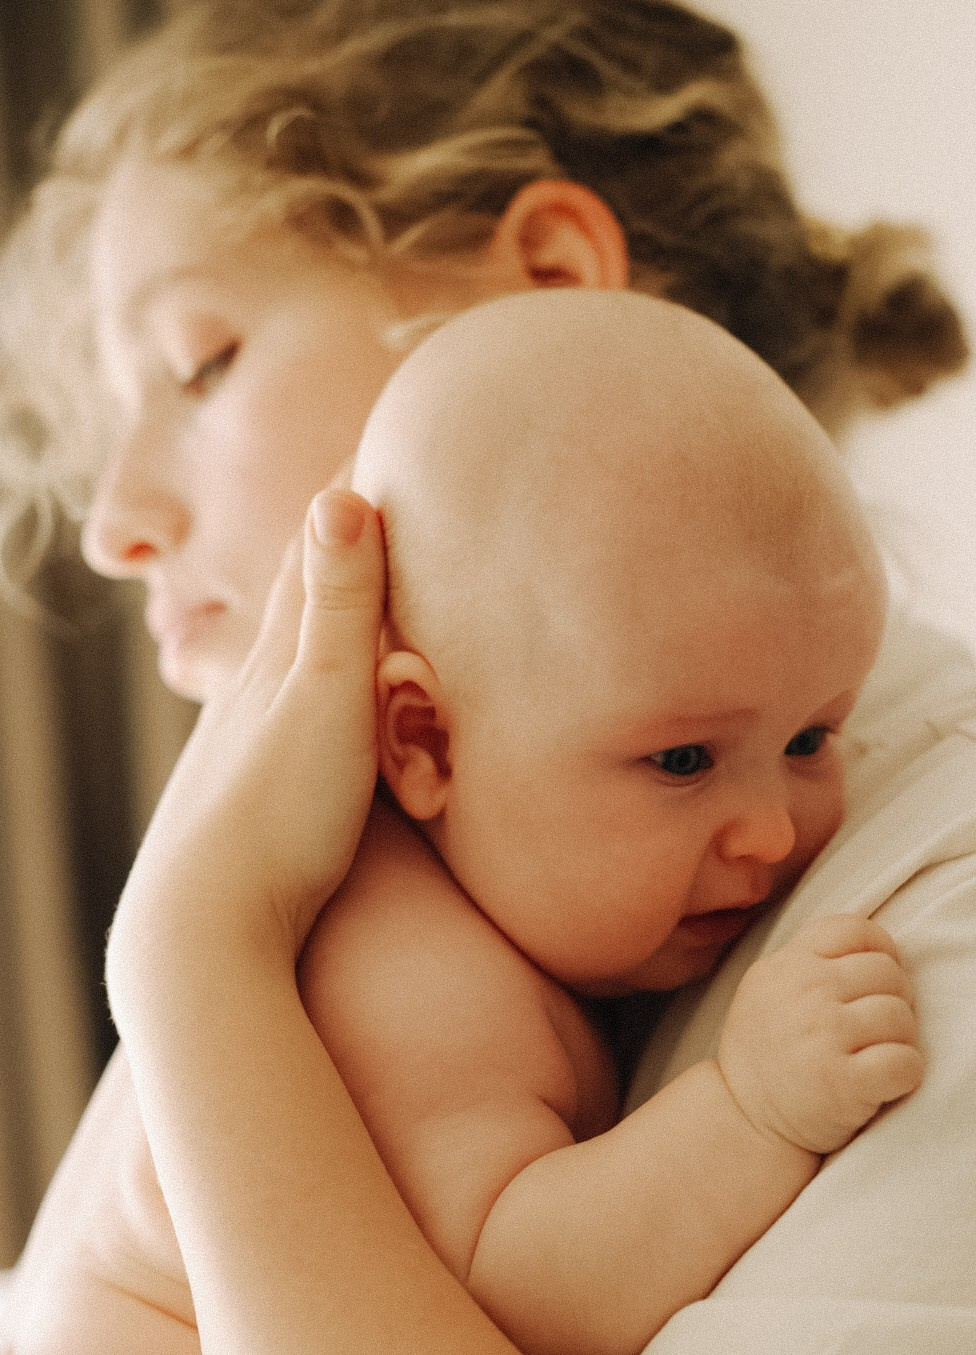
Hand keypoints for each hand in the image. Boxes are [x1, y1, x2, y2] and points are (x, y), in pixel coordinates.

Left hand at [108, 488, 385, 1005]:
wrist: (202, 927)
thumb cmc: (277, 821)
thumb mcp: (326, 705)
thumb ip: (341, 608)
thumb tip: (342, 492)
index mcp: (285, 654)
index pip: (325, 546)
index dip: (359, 486)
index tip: (394, 427)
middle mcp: (257, 680)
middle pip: (303, 584)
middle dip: (342, 527)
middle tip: (382, 476)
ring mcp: (246, 730)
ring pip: (289, 639)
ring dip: (324, 593)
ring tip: (354, 562)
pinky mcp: (249, 779)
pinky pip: (285, 694)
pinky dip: (310, 660)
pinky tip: (308, 680)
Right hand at [716, 914, 922, 1154]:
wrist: (743, 1120)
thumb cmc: (769, 1053)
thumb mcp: (769, 987)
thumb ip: (813, 960)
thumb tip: (883, 949)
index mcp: (787, 963)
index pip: (856, 930)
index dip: (881, 953)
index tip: (876, 984)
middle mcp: (804, 991)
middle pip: (888, 974)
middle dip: (893, 1001)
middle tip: (874, 1031)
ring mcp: (824, 1035)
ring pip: (901, 1017)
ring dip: (901, 1040)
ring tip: (874, 1056)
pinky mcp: (843, 1082)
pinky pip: (906, 1062)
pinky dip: (905, 1074)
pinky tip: (883, 1082)